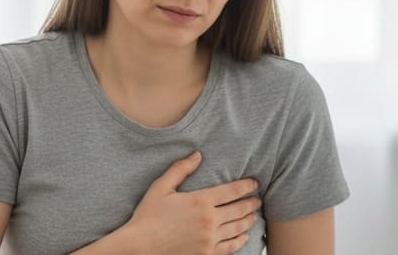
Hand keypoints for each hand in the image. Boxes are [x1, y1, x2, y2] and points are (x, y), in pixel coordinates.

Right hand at [123, 150, 261, 254]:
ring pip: (238, 228)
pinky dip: (240, 240)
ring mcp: (209, 239)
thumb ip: (181, 169)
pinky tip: (243, 236)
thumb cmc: (147, 216)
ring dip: (249, 220)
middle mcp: (209, 220)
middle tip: (258, 199)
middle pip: (239, 209)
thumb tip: (198, 154)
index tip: (255, 183)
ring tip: (254, 215)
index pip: (232, 190)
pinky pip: (230, 247)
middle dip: (251, 203)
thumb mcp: (161, 187)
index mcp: (200, 201)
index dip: (247, 186)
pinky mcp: (206, 254)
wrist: (139, 246)